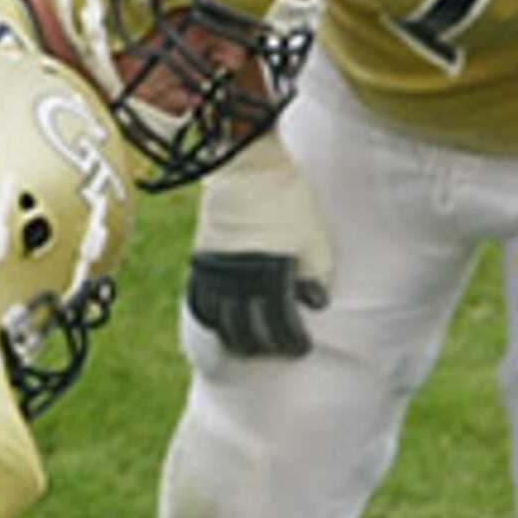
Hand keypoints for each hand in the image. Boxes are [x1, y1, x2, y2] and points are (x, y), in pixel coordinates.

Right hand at [185, 137, 333, 356]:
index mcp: (272, 275)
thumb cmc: (289, 200)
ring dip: (237, 340)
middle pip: (249, 331)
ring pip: (222, 323)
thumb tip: (315, 305)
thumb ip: (317, 276)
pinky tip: (221, 328)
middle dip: (266, 347)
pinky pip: (200, 302)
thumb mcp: (315, 238)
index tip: (301, 348)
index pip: (281, 325)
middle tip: (278, 352)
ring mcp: (216, 271)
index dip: (292, 341)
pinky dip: (212, 320)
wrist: (248, 165)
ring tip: (250, 347)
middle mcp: (240, 278)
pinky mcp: (201, 260)